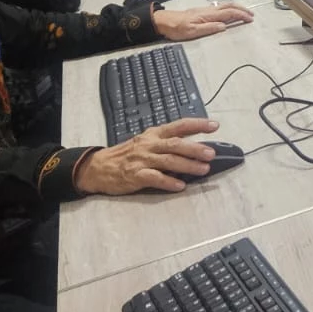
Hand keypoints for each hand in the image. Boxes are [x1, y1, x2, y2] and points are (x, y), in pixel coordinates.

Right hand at [74, 118, 220, 194]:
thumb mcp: (146, 142)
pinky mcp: (135, 175)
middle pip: (176, 144)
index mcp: (154, 134)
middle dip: (195, 148)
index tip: (214, 125)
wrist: (97, 167)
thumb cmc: (126, 154)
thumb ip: (166, 143)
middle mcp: (149, 144)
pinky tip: (180, 186)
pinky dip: (169, 182)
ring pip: (169, 161)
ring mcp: (142, 160)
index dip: (197, 125)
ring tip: (203, 169)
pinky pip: (155, 178)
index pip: (179, 126)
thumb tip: (194, 146)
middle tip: (212, 153)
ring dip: (188, 165)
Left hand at [154, 2, 254, 40]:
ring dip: (236, 8)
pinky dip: (229, 9)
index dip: (241, 15)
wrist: (163, 21)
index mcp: (207, 15)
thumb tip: (224, 26)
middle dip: (242, 9)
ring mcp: (205, 10)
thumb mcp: (192, 31)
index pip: (228, 13)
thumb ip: (208, 28)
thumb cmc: (176, 28)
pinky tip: (229, 13)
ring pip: (225, 6)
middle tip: (251, 15)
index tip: (250, 19)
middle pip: (229, 6)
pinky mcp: (201, 11)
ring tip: (244, 13)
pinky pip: (219, 8)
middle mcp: (208, 10)